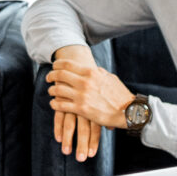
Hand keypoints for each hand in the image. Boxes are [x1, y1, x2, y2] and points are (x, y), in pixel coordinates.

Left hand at [47, 48, 135, 162]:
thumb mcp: (109, 78)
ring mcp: (82, 96)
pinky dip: (54, 104)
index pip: (67, 64)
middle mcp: (84, 82)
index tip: (54, 67)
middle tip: (48, 78)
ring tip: (51, 91)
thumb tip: (90, 68)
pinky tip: (54, 104)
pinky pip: (61, 105)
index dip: (57, 64)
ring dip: (52, 90)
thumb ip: (97, 72)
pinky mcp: (81, 109)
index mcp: (91, 72)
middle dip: (51, 75)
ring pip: (57, 90)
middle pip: (60, 75)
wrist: (128, 111)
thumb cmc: (120, 94)